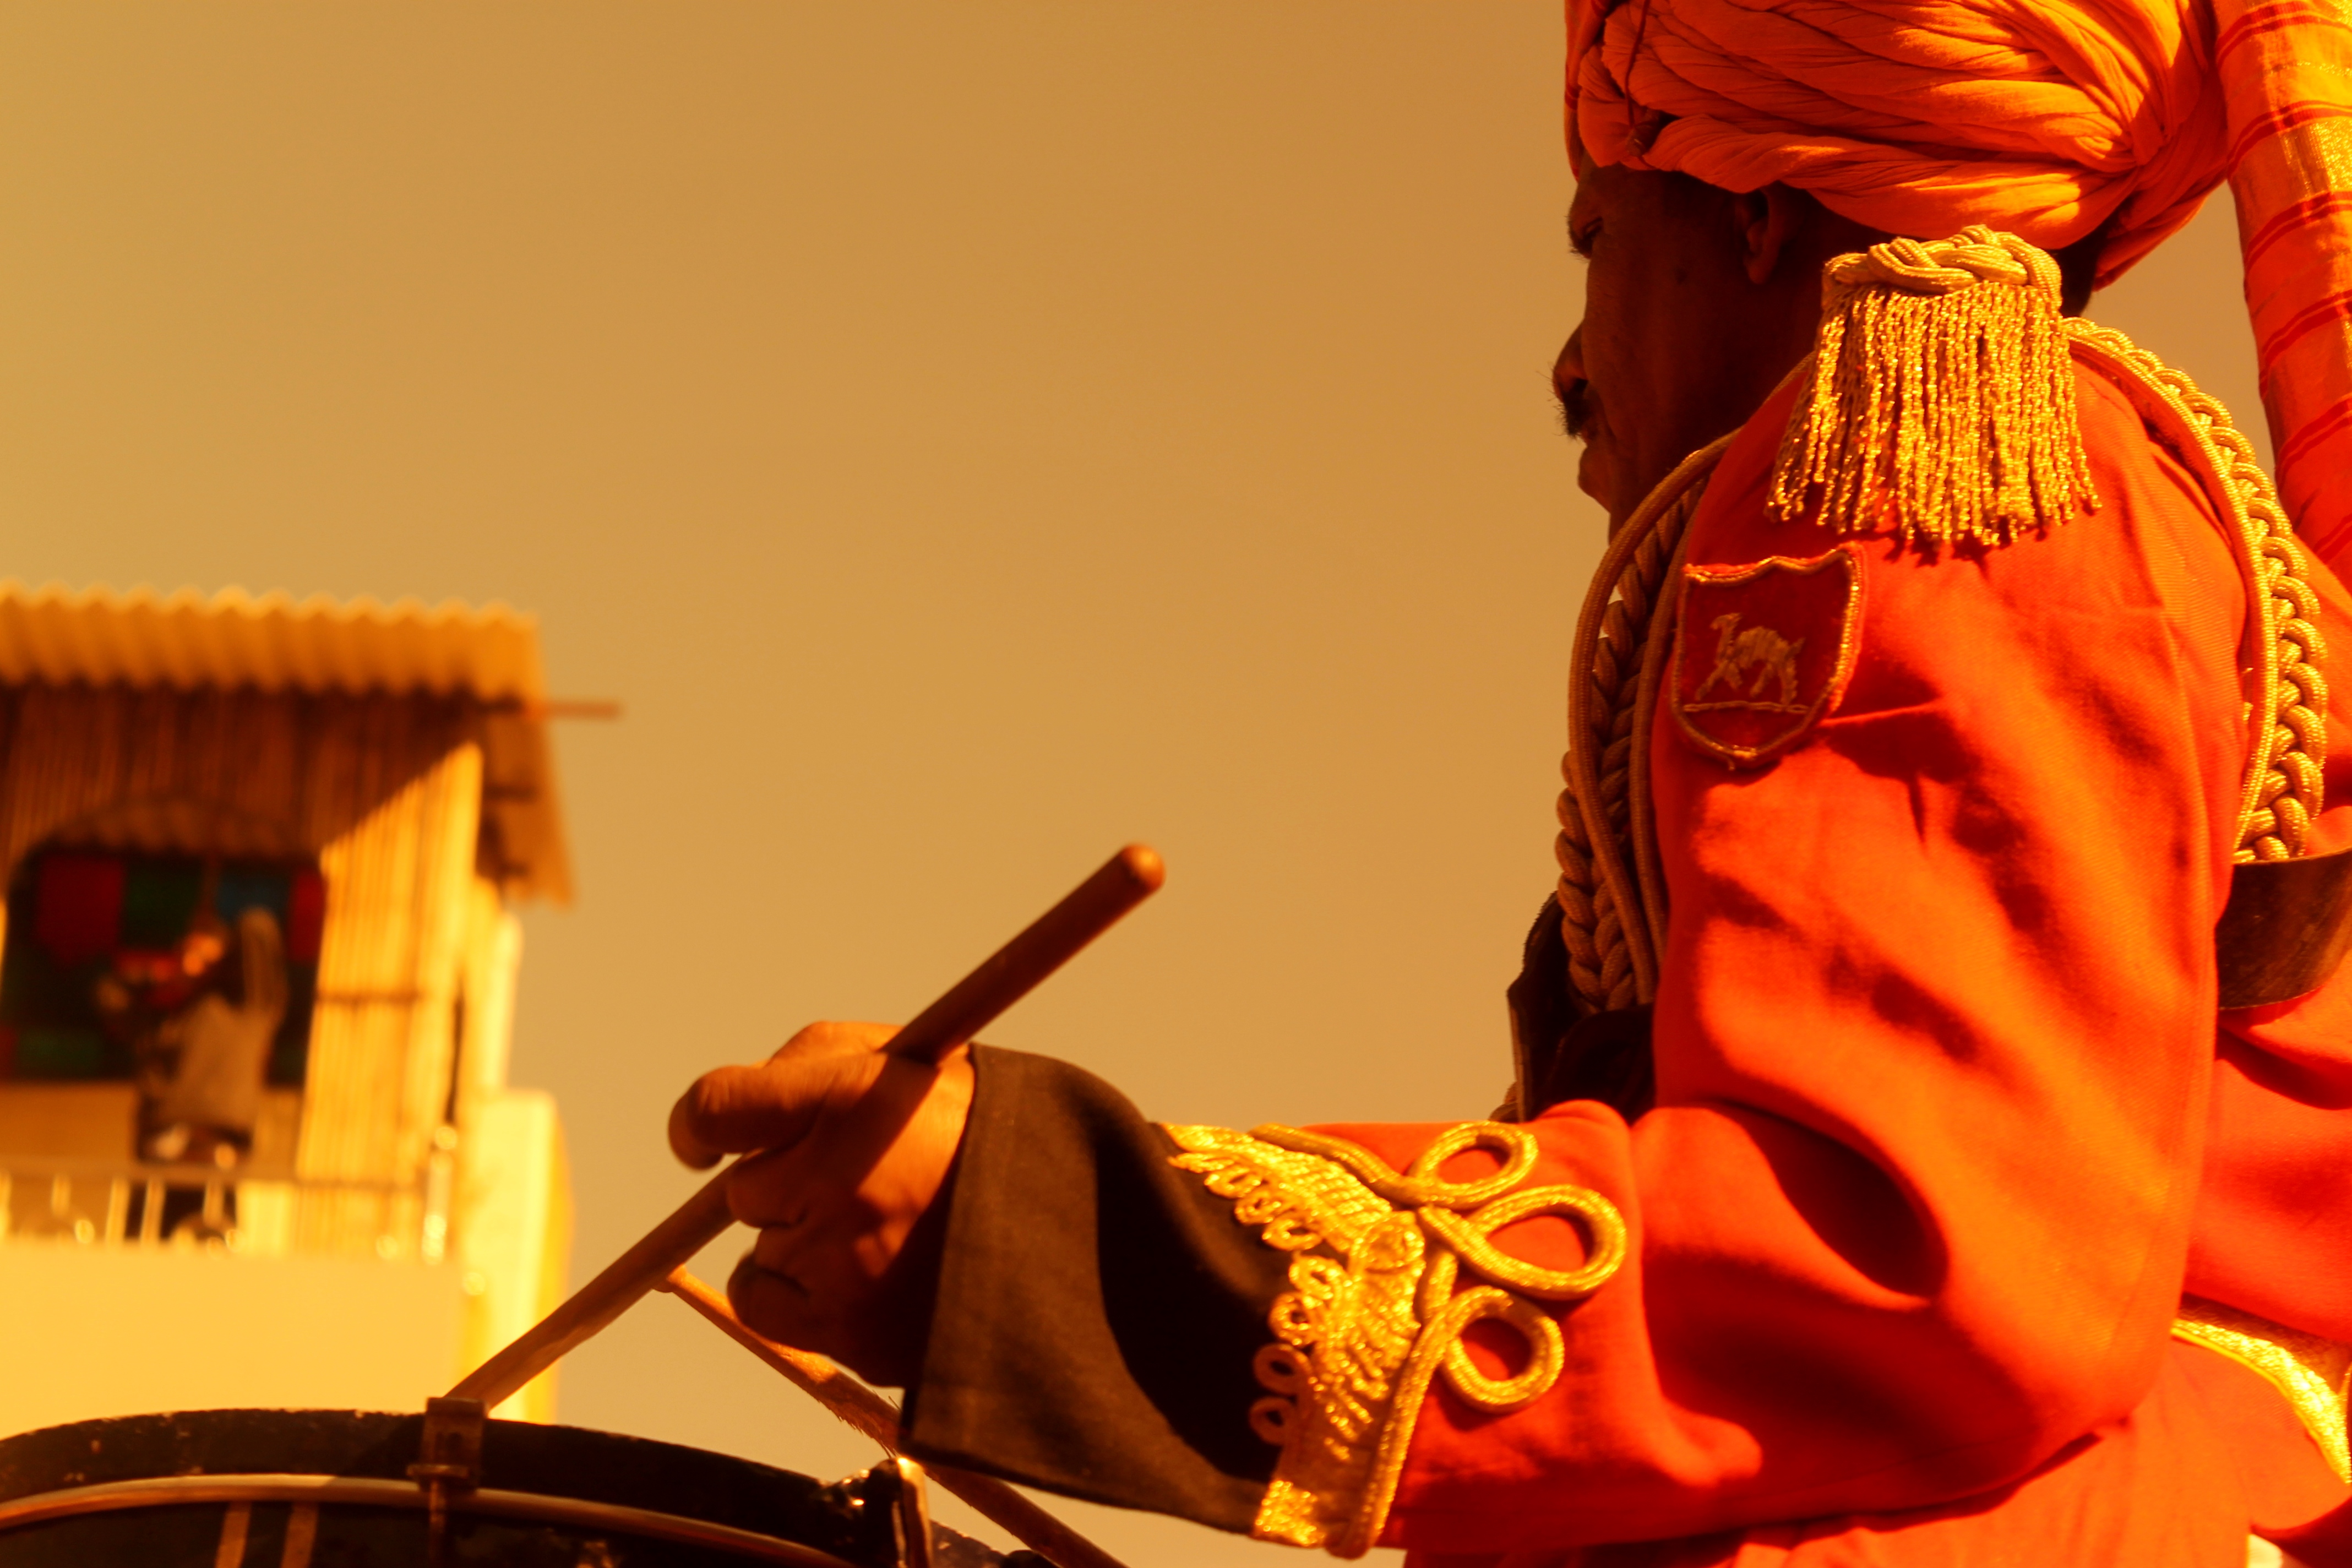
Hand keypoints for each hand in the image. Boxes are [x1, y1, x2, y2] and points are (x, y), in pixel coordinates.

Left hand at [668, 1021, 973, 1384]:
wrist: (1066, 1222)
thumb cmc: (974, 1128)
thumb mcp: (903, 1058)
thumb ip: (808, 1065)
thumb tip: (721, 1119)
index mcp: (851, 1097)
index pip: (717, 1109)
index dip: (700, 1126)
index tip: (704, 1140)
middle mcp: (836, 1179)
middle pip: (744, 1186)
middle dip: (785, 1180)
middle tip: (860, 1178)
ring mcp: (839, 1261)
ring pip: (759, 1246)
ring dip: (799, 1237)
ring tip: (884, 1228)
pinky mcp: (846, 1325)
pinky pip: (764, 1304)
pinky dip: (795, 1292)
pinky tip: (859, 1274)